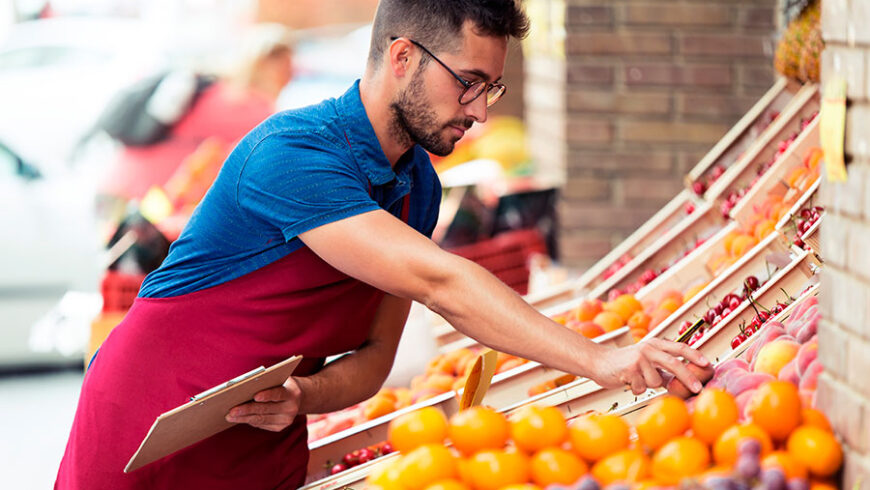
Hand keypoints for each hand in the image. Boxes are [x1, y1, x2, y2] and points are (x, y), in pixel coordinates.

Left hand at [225, 376, 302, 431]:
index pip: (278, 394)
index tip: (255, 396)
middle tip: (231, 411)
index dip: (267, 395)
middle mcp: (291, 408)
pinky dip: (250, 420)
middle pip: (266, 409)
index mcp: (292, 393)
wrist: (297, 398)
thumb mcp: (279, 380)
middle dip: (246, 410)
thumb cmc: (282, 384)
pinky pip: (261, 424)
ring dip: (244, 418)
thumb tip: (243, 390)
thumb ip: (266, 383)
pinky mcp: (280, 427)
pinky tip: (240, 418)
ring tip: (230, 416)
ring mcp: (286, 420)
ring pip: (261, 419)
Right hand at [592, 338, 708, 395]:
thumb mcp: (646, 361)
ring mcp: (638, 357)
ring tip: (637, 380)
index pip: (679, 347)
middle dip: (687, 377)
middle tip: (698, 389)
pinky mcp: (628, 369)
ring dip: (648, 386)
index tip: (707, 364)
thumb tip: (686, 380)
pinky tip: (628, 382)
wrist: (598, 362)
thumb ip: (664, 368)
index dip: (694, 355)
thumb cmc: (625, 364)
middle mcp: (648, 348)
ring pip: (656, 381)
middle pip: (673, 363)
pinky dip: (636, 389)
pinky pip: (642, 388)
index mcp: (655, 344)